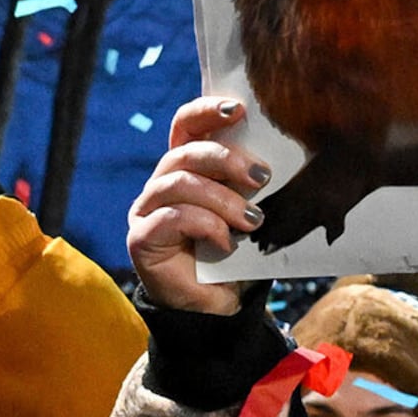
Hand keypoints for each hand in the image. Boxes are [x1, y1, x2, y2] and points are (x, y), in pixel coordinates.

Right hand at [127, 97, 270, 315]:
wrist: (219, 306)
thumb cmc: (236, 254)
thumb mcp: (248, 210)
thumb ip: (250, 183)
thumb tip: (276, 158)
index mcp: (184, 169)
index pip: (185, 126)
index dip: (206, 111)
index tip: (239, 109)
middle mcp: (161, 185)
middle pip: (184, 152)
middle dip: (226, 159)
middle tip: (262, 177)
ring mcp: (146, 211)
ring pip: (179, 183)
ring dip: (223, 199)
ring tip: (252, 221)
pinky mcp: (141, 239)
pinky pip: (172, 218)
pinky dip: (206, 226)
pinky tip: (226, 244)